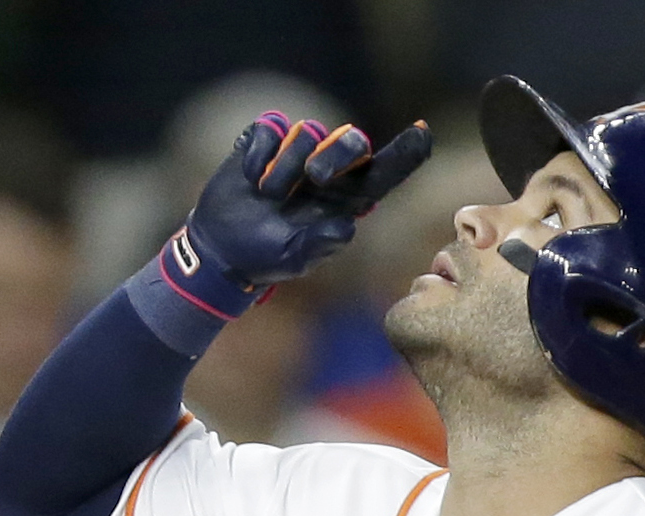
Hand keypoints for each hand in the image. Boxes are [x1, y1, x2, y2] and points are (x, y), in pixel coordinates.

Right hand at [167, 111, 431, 300]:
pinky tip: (249, 179)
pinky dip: (259, 154)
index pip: (382, 174)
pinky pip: (271, 127)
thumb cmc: (265, 257)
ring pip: (307, 132)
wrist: (221, 249)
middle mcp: (328, 172)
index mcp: (346, 201)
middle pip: (351, 141)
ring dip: (285, 167)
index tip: (423, 132)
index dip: (405, 154)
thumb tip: (347, 225)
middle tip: (314, 177)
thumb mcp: (294, 259)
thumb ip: (321, 243)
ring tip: (267, 196)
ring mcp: (297, 152)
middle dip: (337, 152)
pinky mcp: (265, 140)